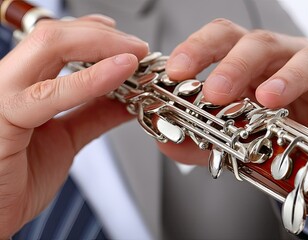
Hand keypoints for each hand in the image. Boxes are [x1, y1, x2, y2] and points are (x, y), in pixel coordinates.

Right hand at [0, 15, 147, 236]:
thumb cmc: (15, 181)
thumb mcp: (65, 139)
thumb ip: (94, 115)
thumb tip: (126, 97)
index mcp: (19, 85)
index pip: (55, 40)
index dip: (91, 32)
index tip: (124, 38)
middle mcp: (6, 82)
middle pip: (55, 36)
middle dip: (103, 36)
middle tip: (137, 47)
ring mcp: (0, 96)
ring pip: (50, 47)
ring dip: (101, 45)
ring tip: (133, 54)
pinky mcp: (1, 118)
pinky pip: (49, 95)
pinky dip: (90, 79)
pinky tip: (120, 70)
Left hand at [161, 18, 307, 164]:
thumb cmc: (280, 130)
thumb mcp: (237, 135)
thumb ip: (202, 138)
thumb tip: (166, 140)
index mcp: (251, 64)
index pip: (222, 41)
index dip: (198, 50)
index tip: (177, 72)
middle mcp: (283, 59)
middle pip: (258, 44)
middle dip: (234, 65)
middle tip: (217, 92)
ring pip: (304, 59)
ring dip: (284, 77)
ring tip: (267, 99)